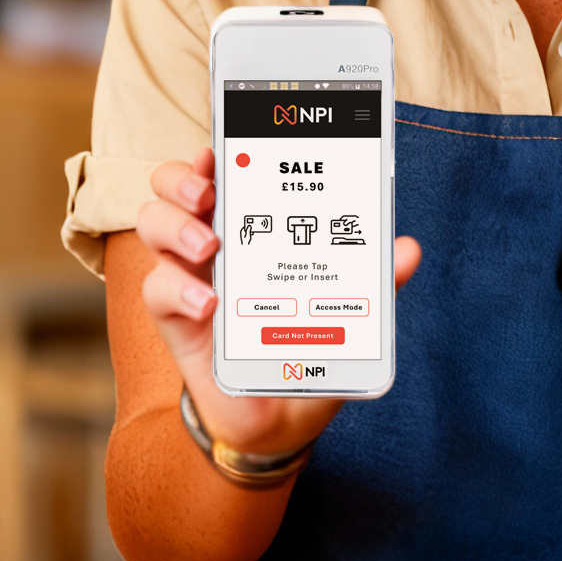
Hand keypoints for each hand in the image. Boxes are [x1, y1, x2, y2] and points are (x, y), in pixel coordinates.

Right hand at [135, 149, 422, 462]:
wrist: (282, 416)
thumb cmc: (308, 346)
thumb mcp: (348, 314)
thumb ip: (374, 281)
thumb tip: (408, 249)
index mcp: (251, 226)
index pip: (222, 172)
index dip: (214, 151)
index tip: (222, 144)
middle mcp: (211, 241)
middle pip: (171, 187)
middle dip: (182, 177)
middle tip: (209, 191)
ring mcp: (188, 276)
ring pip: (153, 225)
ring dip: (175, 225)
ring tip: (209, 243)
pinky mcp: (176, 318)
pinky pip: (158, 289)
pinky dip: (180, 290)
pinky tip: (210, 304)